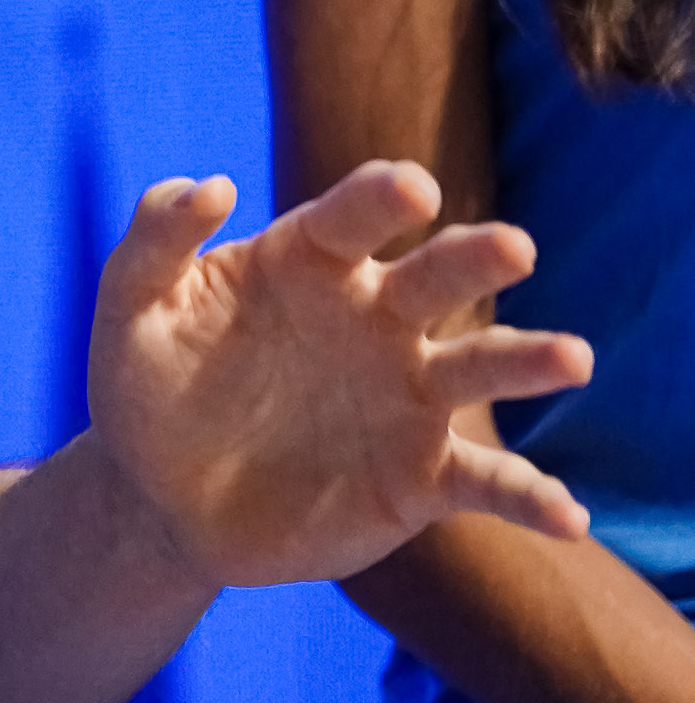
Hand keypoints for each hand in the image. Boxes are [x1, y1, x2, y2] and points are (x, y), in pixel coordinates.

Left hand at [84, 160, 591, 594]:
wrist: (156, 498)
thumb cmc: (148, 387)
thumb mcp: (129, 309)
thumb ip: (156, 237)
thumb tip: (210, 185)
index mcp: (309, 262)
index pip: (352, 216)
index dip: (382, 197)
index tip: (411, 189)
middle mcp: (374, 320)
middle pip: (435, 279)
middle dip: (475, 257)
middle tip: (514, 245)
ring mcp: (404, 398)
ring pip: (478, 366)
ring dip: (528, 359)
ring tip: (572, 358)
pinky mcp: (417, 476)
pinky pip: (484, 484)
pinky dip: (530, 497)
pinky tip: (569, 518)